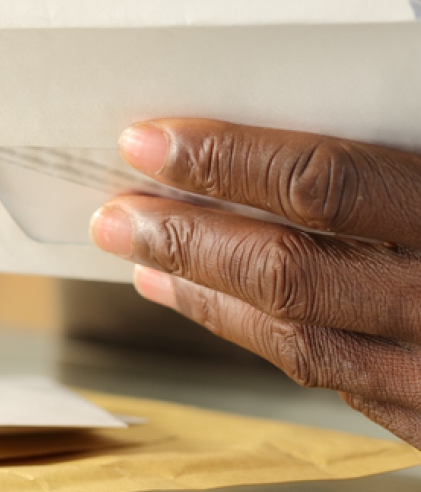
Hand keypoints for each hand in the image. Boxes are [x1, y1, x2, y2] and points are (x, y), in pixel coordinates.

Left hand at [90, 119, 420, 447]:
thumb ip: (375, 158)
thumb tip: (262, 110)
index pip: (319, 186)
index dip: (222, 161)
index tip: (144, 143)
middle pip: (286, 272)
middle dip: (184, 239)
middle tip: (115, 215)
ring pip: (297, 339)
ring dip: (202, 294)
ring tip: (138, 257)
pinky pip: (332, 382)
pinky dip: (255, 338)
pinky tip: (208, 305)